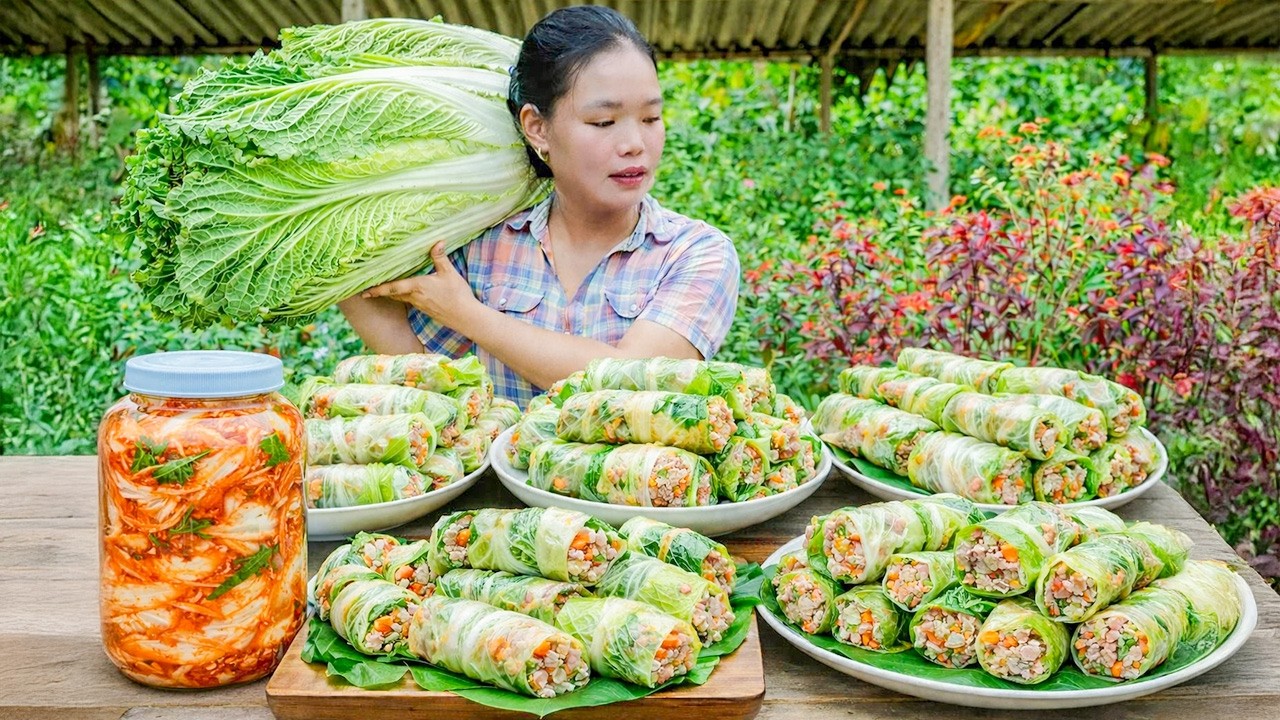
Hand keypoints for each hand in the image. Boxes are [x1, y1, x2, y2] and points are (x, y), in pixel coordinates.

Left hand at [362, 243, 478, 330]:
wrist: (466, 317)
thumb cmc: (458, 295)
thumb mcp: (449, 273)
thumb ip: (440, 258)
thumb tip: (437, 241)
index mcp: (418, 286)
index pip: (393, 287)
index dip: (378, 289)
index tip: (364, 291)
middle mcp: (415, 297)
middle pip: (392, 294)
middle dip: (379, 292)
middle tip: (366, 290)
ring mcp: (419, 305)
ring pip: (400, 298)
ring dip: (390, 293)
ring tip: (380, 289)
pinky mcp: (425, 309)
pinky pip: (409, 301)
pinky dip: (402, 296)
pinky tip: (404, 292)